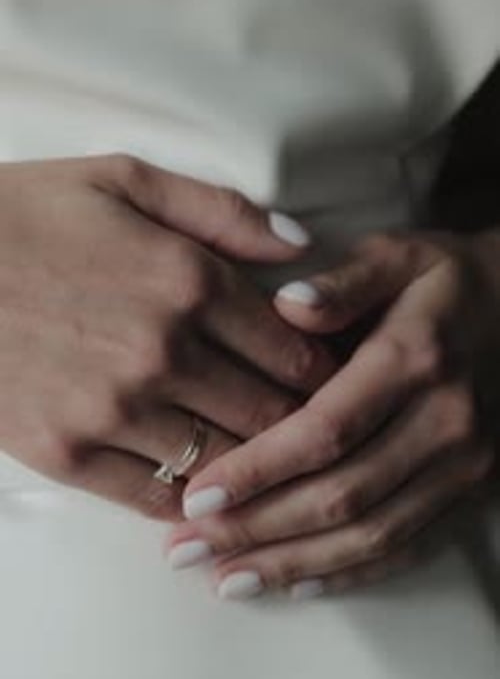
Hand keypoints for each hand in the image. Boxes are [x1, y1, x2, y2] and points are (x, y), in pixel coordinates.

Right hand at [0, 154, 333, 518]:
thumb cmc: (26, 214)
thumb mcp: (124, 179)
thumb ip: (222, 211)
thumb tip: (302, 246)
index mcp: (188, 280)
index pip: (297, 351)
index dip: (331, 373)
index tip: (340, 382)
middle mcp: (162, 351)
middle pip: (273, 415)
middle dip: (305, 425)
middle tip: (318, 430)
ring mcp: (113, 410)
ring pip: (225, 462)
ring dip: (254, 468)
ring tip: (270, 464)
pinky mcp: (66, 453)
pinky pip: (155, 498)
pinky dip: (190, 499)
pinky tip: (203, 487)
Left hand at [170, 232, 498, 596]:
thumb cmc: (444, 281)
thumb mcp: (398, 255)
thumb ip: (344, 281)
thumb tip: (289, 304)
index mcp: (415, 358)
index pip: (326, 429)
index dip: (259, 469)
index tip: (197, 495)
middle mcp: (445, 421)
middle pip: (342, 494)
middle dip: (258, 528)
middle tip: (186, 547)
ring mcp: (464, 465)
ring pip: (371, 534)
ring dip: (292, 563)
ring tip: (223, 578)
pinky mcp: (469, 490)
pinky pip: (407, 547)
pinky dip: (348, 573)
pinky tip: (292, 583)